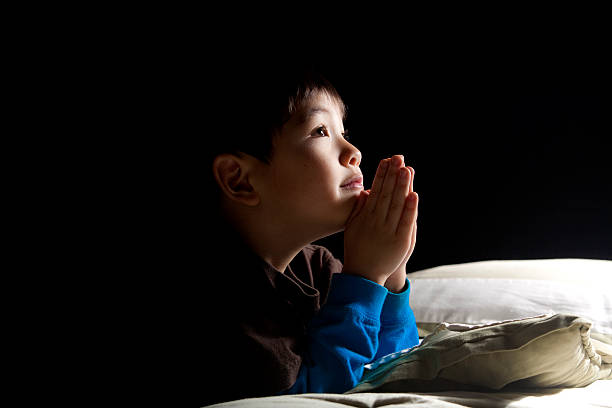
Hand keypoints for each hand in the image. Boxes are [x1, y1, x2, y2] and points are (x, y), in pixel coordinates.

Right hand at [343, 155, 417, 285]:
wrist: (363, 274)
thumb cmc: (357, 249)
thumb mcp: (352, 227)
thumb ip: (359, 210)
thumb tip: (364, 191)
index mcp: (366, 217)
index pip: (375, 191)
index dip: (381, 175)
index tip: (386, 160)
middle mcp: (376, 222)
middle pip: (386, 194)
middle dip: (392, 175)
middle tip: (398, 158)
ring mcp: (389, 232)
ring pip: (396, 205)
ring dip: (402, 186)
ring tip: (406, 169)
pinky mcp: (400, 242)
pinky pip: (405, 222)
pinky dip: (410, 208)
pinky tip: (414, 194)